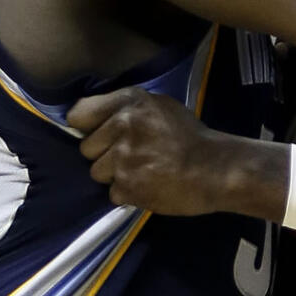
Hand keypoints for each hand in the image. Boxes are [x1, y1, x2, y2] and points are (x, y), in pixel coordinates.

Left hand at [71, 88, 224, 214]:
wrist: (216, 169)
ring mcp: (123, 159)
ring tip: (142, 171)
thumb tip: (98, 119)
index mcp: (130, 102)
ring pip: (97, 172)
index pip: (79, 114)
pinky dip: (128, 193)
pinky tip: (148, 185)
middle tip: (132, 155)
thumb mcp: (161, 107)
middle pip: (86, 148)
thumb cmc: (191, 137)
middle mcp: (122, 126)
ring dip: (115, 175)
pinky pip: (113, 193)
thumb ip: (128, 109)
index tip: (99, 133)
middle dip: (105, 154)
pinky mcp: (127, 187)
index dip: (87, 126)